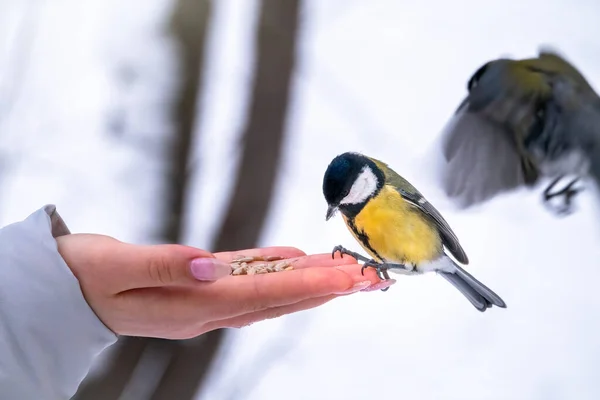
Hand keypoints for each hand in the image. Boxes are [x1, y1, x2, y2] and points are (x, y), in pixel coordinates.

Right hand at [56, 234, 394, 338]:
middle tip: (367, 278)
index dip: (307, 285)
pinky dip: (275, 269)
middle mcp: (205, 310)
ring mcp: (204, 301)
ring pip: (269, 291)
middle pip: (278, 299)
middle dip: (325, 288)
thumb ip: (163, 267)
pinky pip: (246, 278)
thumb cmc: (82, 279)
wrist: (61, 294)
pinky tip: (296, 259)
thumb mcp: (113, 269)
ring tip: (346, 271)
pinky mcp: (198, 286)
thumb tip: (210, 265)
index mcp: (189, 308)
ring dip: (309, 281)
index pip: (262, 296)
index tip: (346, 277)